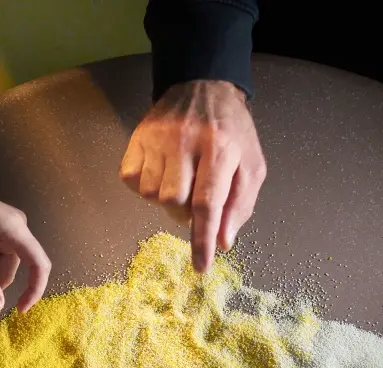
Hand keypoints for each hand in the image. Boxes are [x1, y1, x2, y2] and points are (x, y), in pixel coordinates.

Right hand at [120, 80, 265, 272]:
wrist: (204, 84)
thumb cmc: (232, 132)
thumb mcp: (251, 165)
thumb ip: (240, 205)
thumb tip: (222, 242)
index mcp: (220, 149)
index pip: (208, 203)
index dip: (202, 239)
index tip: (201, 266)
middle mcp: (186, 141)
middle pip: (173, 202)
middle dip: (185, 213)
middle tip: (195, 201)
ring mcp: (158, 137)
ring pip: (150, 193)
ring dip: (165, 199)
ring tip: (179, 182)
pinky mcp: (138, 136)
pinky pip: (131, 179)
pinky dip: (143, 186)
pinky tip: (160, 173)